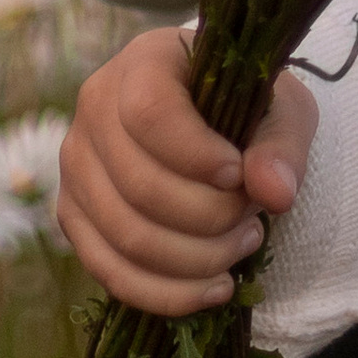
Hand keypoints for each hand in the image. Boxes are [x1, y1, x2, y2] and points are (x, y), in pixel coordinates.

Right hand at [57, 28, 319, 315]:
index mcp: (144, 63)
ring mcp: (76, 166)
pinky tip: (216, 288)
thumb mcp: (283, 111)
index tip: (239, 175)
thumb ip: (282, 147)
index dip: (197, 156)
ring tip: (245, 243)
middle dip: (211, 218)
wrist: (215, 125)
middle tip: (255, 218)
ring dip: (197, 258)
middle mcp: (93, 109)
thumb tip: (275, 194)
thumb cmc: (248, 108)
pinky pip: (110, 272)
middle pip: (140, 186)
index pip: (150, 113)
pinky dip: (168, 293)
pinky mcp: (74, 216)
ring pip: (126, 236)